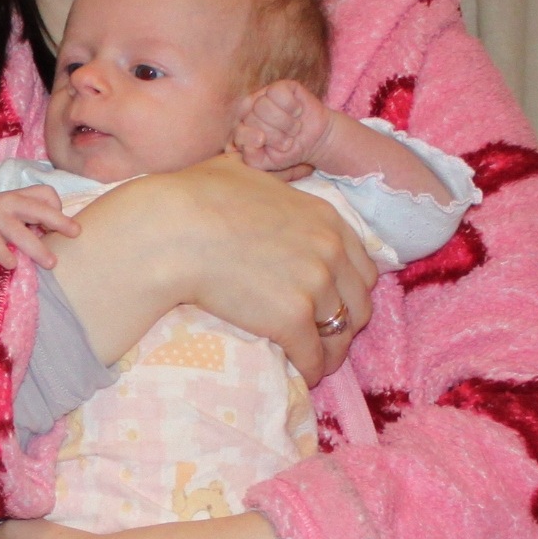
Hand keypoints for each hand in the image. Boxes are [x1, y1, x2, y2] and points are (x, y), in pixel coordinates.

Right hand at [0, 187, 78, 281]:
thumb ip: (32, 222)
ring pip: (20, 231)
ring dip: (37, 247)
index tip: (58, 226)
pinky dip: (5, 254)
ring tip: (51, 263)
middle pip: (38, 208)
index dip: (57, 208)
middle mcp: (9, 202)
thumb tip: (58, 238)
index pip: (46, 193)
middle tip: (75, 233)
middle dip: (58, 220)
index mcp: (20, 196)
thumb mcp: (13, 216)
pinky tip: (13, 264)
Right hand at [52, 152, 377, 383]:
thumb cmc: (195, 196)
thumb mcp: (244, 172)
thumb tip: (271, 162)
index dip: (351, 289)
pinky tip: (300, 376)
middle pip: (360, 302)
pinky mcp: (292, 318)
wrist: (173, 229)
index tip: (335, 302)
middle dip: (347, 323)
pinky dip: (310, 370)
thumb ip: (271, 178)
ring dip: (332, 352)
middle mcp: (329, 250)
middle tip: (326, 336)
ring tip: (317, 362)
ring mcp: (314, 285)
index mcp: (324, 217)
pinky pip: (314, 356)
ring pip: (341, 334)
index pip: (363, 265)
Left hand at [234, 80, 335, 172]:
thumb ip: (253, 158)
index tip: (263, 141)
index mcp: (244, 129)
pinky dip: (290, 106)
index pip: (238, 131)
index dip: (250, 137)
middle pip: (252, 118)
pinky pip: (277, 92)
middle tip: (288, 139)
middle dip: (274, 134)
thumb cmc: (289, 151)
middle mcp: (251, 110)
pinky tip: (297, 111)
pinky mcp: (281, 86)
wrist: (316, 141)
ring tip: (294, 128)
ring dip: (284, 122)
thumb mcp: (269, 162)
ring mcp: (265, 96)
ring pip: (262, 105)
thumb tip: (248, 144)